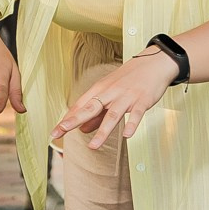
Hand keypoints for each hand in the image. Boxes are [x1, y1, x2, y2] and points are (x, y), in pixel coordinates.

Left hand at [50, 50, 178, 150]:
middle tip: (60, 132)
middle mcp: (110, 93)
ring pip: (112, 115)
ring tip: (93, 146)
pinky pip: (136, 114)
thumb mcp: (110, 92)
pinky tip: (127, 135)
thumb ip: (97, 113)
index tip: (54, 132)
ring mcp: (126, 97)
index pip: (80, 106)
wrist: (154, 63)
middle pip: (90, 108)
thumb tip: (82, 129)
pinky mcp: (142, 100)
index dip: (67, 119)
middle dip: (74, 120)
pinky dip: (131, 124)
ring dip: (102, 131)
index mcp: (100, 90)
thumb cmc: (129, 79)